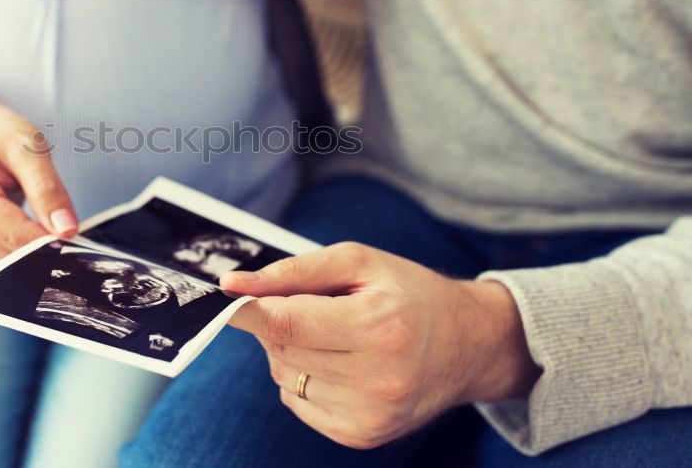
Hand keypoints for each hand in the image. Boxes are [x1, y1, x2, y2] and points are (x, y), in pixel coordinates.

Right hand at [0, 93, 77, 256]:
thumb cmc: (0, 134)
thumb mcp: (30, 150)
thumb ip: (48, 190)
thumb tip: (67, 230)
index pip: (14, 235)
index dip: (50, 242)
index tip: (78, 239)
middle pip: (13, 248)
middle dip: (44, 240)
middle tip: (66, 219)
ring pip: (12, 254)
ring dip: (35, 240)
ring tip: (43, 209)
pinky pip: (7, 249)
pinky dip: (25, 239)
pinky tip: (30, 217)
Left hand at [222, 244, 539, 448]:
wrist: (469, 345)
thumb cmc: (409, 293)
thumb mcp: (359, 262)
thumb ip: (293, 272)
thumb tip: (233, 286)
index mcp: (378, 327)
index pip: (285, 324)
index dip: (248, 311)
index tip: (228, 297)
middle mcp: (376, 379)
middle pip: (281, 350)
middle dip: (280, 323)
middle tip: (313, 306)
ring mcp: (369, 415)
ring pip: (284, 378)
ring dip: (292, 353)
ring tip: (335, 335)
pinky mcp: (362, 436)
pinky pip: (297, 403)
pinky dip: (305, 379)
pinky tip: (340, 364)